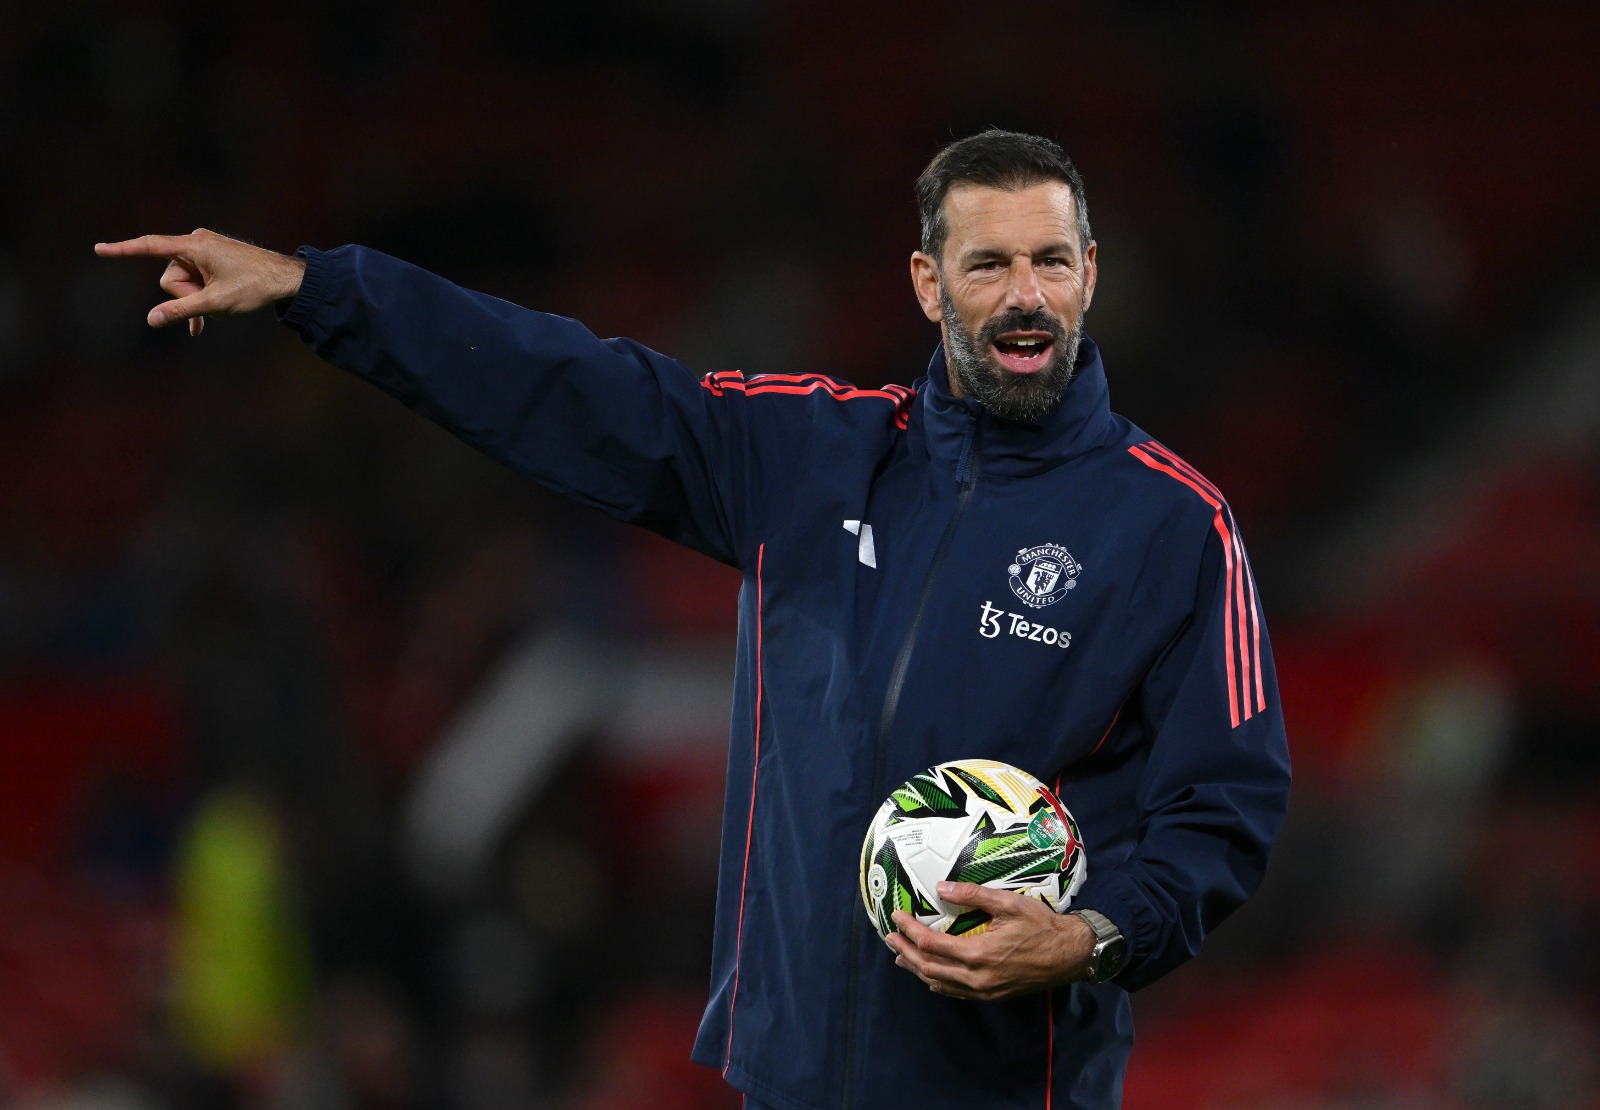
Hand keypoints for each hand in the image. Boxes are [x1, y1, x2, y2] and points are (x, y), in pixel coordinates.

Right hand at [94, 229, 306, 336]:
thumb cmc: (255, 287)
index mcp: (194, 245)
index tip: (99, 249)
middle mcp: (197, 241)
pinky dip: (198, 299)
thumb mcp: (215, 302)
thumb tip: (151, 320)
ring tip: (221, 305)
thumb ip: (181, 310)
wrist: (289, 279)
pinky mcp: (213, 258)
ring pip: (184, 282)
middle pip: (171, 276)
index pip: (150, 247)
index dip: (123, 250)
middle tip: (213, 302)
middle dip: (186, 295)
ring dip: (197, 298)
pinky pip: (195, 280)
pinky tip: (199, 326)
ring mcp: (205, 250)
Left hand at [886, 882, 1094, 1000]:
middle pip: (928, 967)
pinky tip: (930, 976)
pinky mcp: (991, 995)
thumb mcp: (1008, 904)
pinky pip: (955, 992)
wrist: (1070, 955)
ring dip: (917, 969)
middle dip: (905, 952)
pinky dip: (937, 982)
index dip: (909, 930)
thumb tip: (941, 887)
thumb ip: (973, 896)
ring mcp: (983, 990)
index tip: (897, 916)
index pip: (931, 944)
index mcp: (978, 954)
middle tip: (889, 937)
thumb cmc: (1041, 926)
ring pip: (939, 983)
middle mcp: (976, 978)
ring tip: (899, 957)